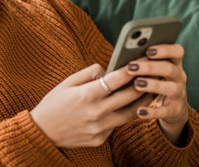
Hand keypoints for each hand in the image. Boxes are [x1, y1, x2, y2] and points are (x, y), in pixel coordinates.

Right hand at [30, 64, 152, 148]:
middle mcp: (96, 112)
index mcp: (88, 95)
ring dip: (143, 101)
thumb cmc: (54, 103)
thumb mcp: (68, 82)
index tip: (143, 59)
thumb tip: (108, 68)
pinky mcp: (100, 139)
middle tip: (156, 73)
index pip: (118, 78)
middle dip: (145, 82)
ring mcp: (99, 128)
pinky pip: (117, 125)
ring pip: (130, 113)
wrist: (42, 132)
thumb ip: (90, 73)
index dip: (133, 68)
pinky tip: (133, 106)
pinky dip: (125, 114)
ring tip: (152, 90)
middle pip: (130, 96)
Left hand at [126, 44, 189, 144]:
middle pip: (170, 69)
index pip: (177, 51)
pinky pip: (164, 111)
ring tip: (136, 84)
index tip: (148, 50)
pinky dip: (152, 112)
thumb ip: (146, 62)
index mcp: (175, 64)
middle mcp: (179, 77)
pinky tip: (139, 111)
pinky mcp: (174, 111)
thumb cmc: (159, 82)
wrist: (174, 109)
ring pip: (170, 88)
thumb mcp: (157, 71)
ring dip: (153, 85)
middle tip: (132, 66)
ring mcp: (179, 94)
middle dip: (150, 67)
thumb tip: (124, 54)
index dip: (165, 50)